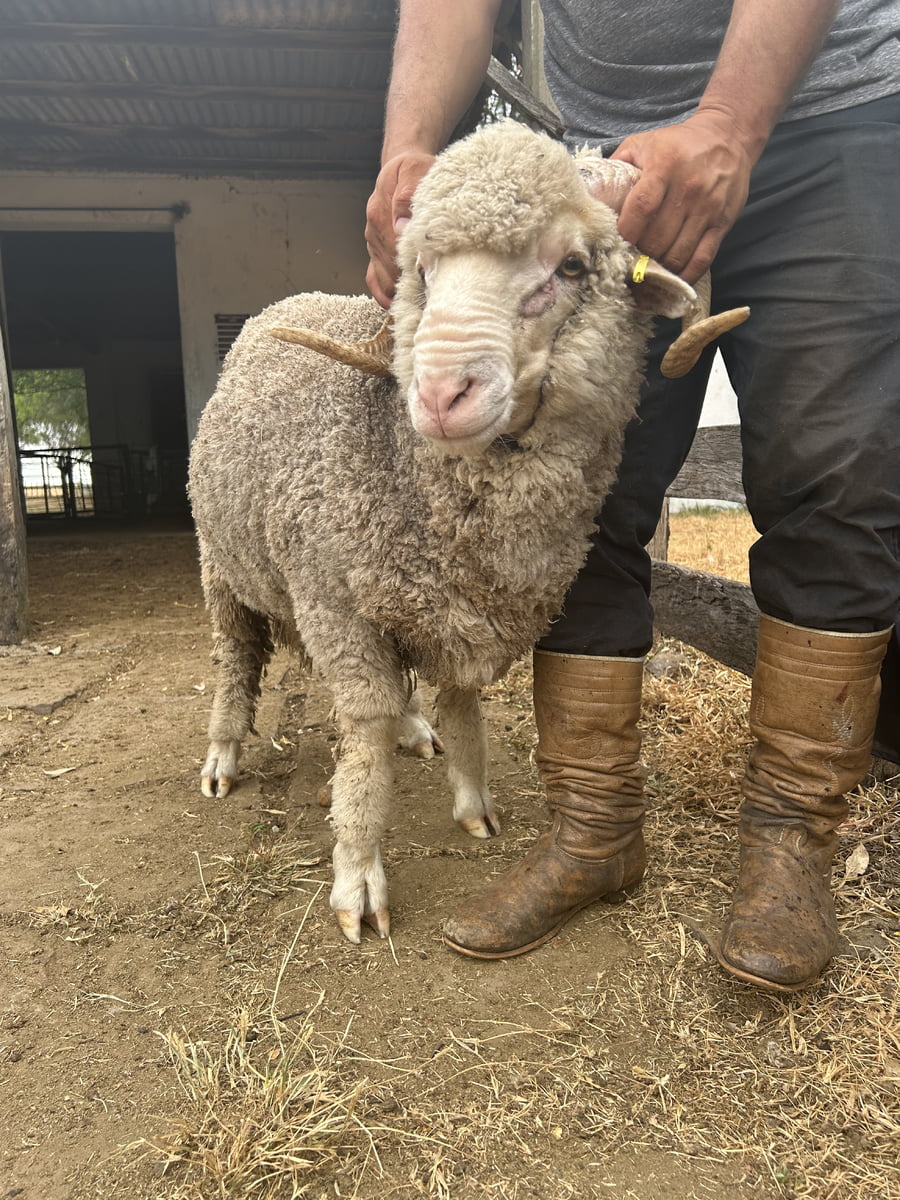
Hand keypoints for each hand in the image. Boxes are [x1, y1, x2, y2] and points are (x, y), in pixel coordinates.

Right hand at [365, 151, 435, 307]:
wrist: (403, 169)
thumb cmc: (414, 170)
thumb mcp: (414, 171)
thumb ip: (408, 195)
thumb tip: (402, 225)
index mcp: (382, 212)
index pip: (396, 248)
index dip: (415, 264)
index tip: (431, 276)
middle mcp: (375, 231)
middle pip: (391, 268)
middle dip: (411, 282)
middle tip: (433, 295)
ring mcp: (373, 245)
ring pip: (384, 278)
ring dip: (401, 291)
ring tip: (421, 302)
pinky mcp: (375, 253)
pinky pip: (374, 280)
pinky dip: (386, 295)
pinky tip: (400, 304)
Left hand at [611, 111, 755, 282]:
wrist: (729, 134)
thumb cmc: (679, 143)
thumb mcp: (645, 142)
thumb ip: (618, 165)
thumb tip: (591, 193)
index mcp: (665, 166)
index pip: (641, 209)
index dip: (626, 234)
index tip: (615, 246)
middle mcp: (689, 188)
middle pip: (658, 239)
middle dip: (639, 256)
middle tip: (627, 263)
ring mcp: (708, 208)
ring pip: (678, 254)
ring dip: (659, 270)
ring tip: (645, 273)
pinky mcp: (723, 223)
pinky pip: (702, 259)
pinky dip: (684, 275)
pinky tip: (670, 279)